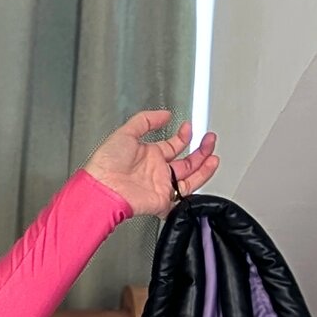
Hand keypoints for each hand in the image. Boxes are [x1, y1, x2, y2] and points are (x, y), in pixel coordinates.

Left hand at [83, 110, 218, 218]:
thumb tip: (164, 115)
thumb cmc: (106, 164)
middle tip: (210, 139)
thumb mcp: (125, 132)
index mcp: (149, 155)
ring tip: (214, 156)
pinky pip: (183, 199)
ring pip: (190, 178)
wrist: (102, 188)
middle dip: (201, 150)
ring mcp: (161, 186)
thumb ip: (146, 120)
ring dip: (204, 167)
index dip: (184, 136)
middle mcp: (157, 171)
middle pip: (186, 162)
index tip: (190, 126)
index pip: (173, 145)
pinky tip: (203, 181)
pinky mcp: (162, 202)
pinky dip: (195, 191)